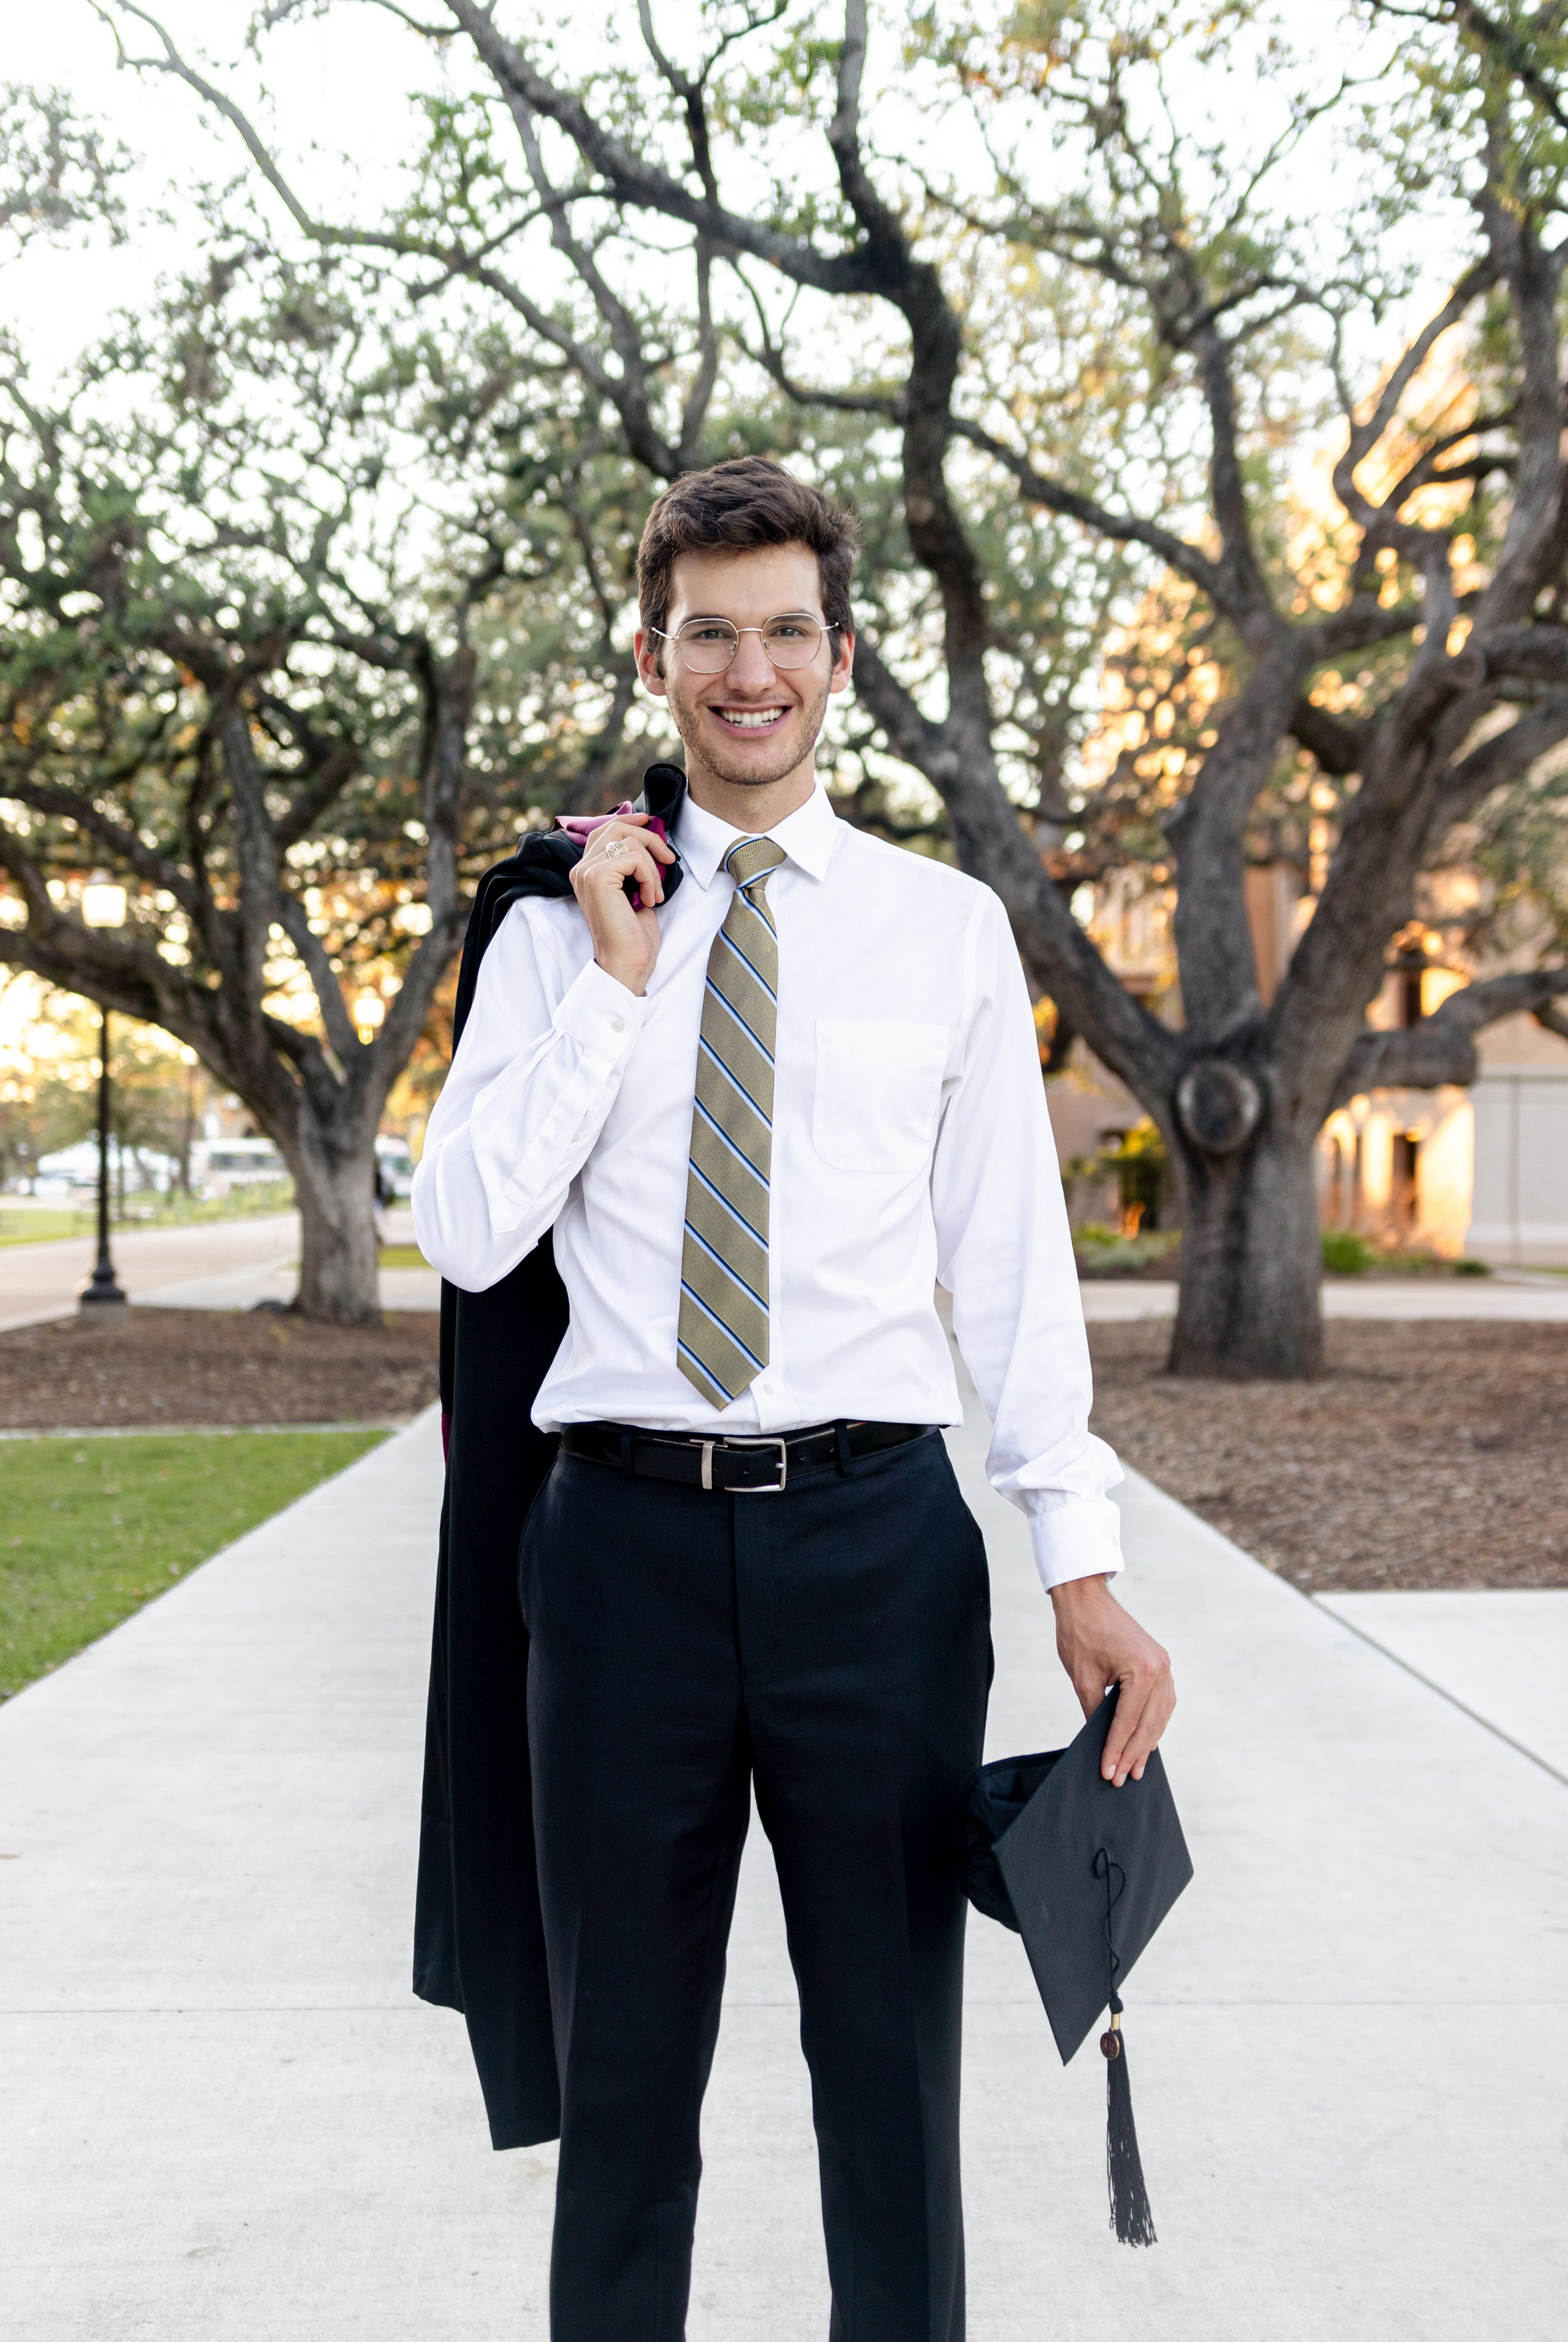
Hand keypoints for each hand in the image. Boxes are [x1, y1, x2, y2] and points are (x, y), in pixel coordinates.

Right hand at [568, 813, 675, 996]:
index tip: (650, 820)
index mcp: (585, 871)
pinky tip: (650, 899)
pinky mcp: (598, 877)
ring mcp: (586, 872)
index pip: (604, 830)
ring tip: (655, 893)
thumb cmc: (632, 935)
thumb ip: (632, 865)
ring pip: (629, 841)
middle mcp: (580, 869)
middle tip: (668, 860)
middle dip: (649, 837)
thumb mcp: (634, 891)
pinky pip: (634, 858)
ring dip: (653, 866)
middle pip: (616, 827)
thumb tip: (650, 837)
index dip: (629, 820)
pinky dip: (651, 877)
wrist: (626, 963)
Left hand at [1048, 1575, 1174, 1786]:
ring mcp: (1164, 1665)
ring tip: (1136, 1769)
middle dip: (1134, 1755)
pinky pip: (1162, 1702)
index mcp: (1142, 1670)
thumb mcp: (1083, 1678)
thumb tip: (1100, 1742)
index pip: (1128, 1723)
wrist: (1086, 1597)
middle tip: (1122, 1779)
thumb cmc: (1080, 1632)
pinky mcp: (1160, 1663)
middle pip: (1149, 1724)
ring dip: (1147, 1743)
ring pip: (1160, 1716)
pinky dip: (1153, 1723)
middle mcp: (1160, 1669)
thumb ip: (1094, 1712)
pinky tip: (1144, 1740)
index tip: (1108, 1773)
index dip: (1116, 1751)